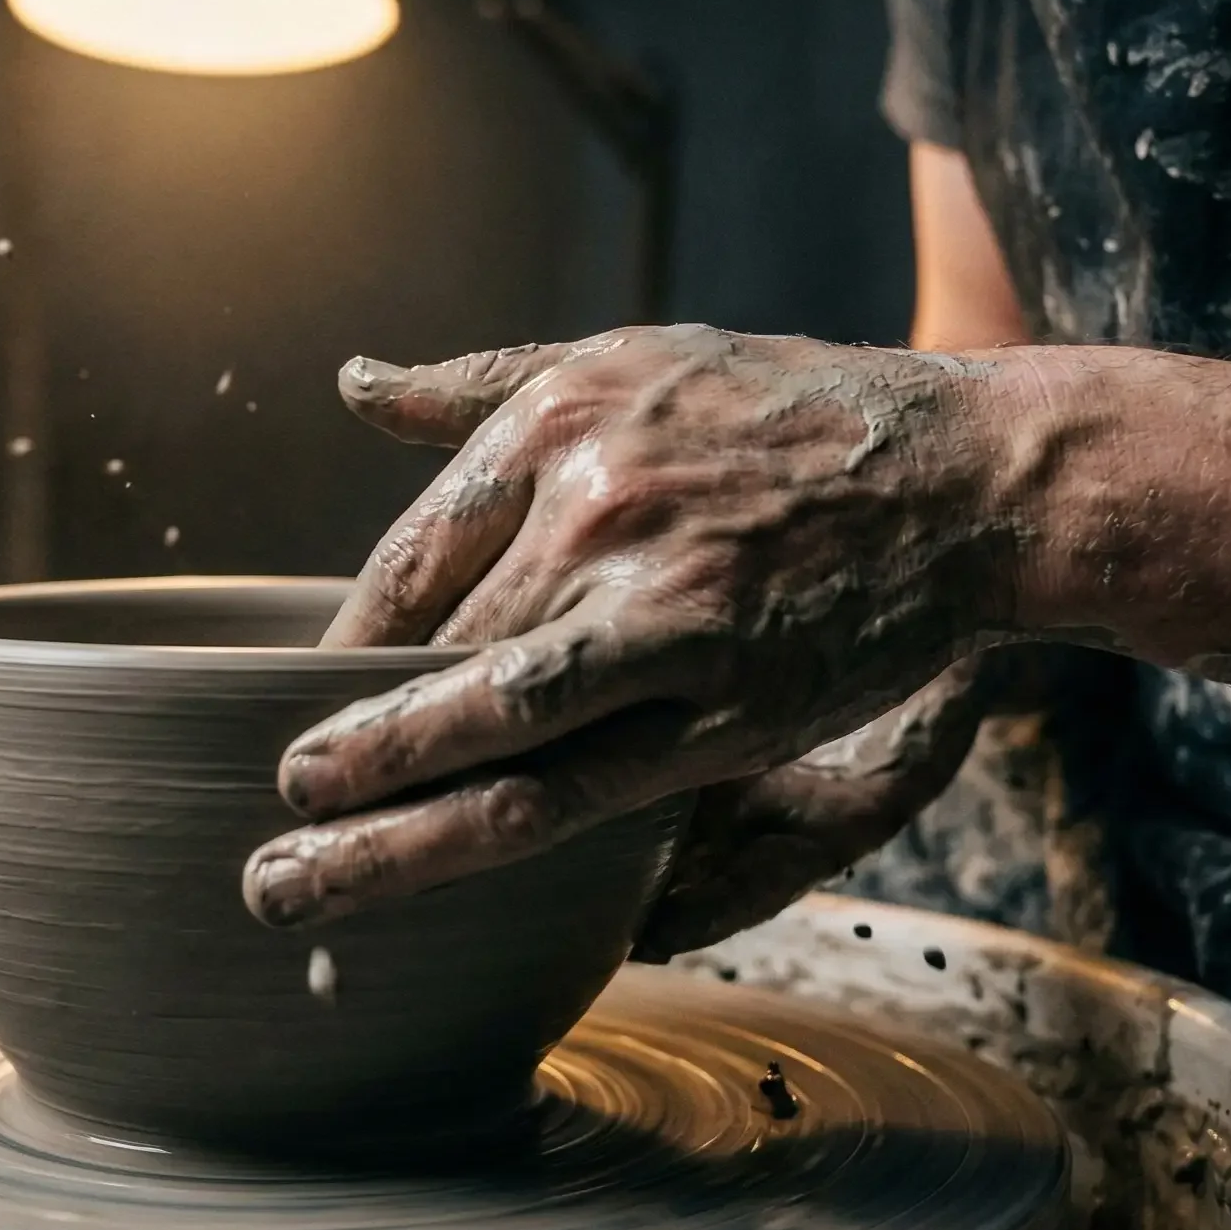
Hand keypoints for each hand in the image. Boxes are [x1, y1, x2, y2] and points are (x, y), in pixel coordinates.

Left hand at [241, 324, 1023, 930]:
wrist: (968, 470)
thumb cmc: (791, 412)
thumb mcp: (632, 355)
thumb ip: (480, 385)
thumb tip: (353, 386)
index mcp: (555, 423)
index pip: (407, 560)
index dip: (340, 651)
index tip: (294, 708)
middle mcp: (590, 508)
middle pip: (425, 651)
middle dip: (338, 741)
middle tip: (262, 813)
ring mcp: (656, 610)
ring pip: (476, 730)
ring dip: (368, 811)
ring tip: (282, 874)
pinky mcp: (723, 706)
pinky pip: (572, 784)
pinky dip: (477, 833)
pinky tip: (411, 871)